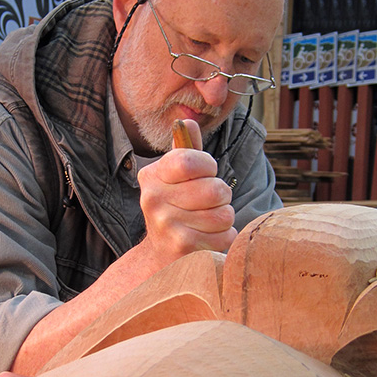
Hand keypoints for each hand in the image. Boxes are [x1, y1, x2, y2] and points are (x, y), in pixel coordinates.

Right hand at [137, 119, 236, 261]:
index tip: (207, 173)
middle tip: (211, 203)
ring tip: (210, 221)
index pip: (189, 160)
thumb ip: (185, 149)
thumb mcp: (176, 177)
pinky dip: (225, 237)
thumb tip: (189, 122)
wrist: (160, 255)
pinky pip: (225, 235)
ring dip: (224, 218)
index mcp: (152, 176)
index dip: (208, 166)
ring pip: (224, 213)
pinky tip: (209, 238)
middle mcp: (153, 199)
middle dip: (222, 196)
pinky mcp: (182, 247)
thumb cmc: (176, 207)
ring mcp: (166, 225)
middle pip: (214, 189)